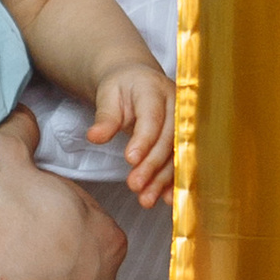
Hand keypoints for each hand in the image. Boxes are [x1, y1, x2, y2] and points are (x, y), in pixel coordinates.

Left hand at [85, 62, 173, 208]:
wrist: (137, 80)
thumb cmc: (122, 87)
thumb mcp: (108, 95)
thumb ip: (105, 117)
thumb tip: (94, 137)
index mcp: (155, 90)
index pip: (152, 118)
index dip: (144, 140)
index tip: (130, 160)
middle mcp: (175, 106)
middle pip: (167, 139)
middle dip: (151, 166)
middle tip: (134, 185)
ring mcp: (183, 123)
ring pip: (176, 154)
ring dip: (161, 179)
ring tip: (145, 199)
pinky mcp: (184, 138)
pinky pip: (180, 161)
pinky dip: (172, 181)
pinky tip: (164, 198)